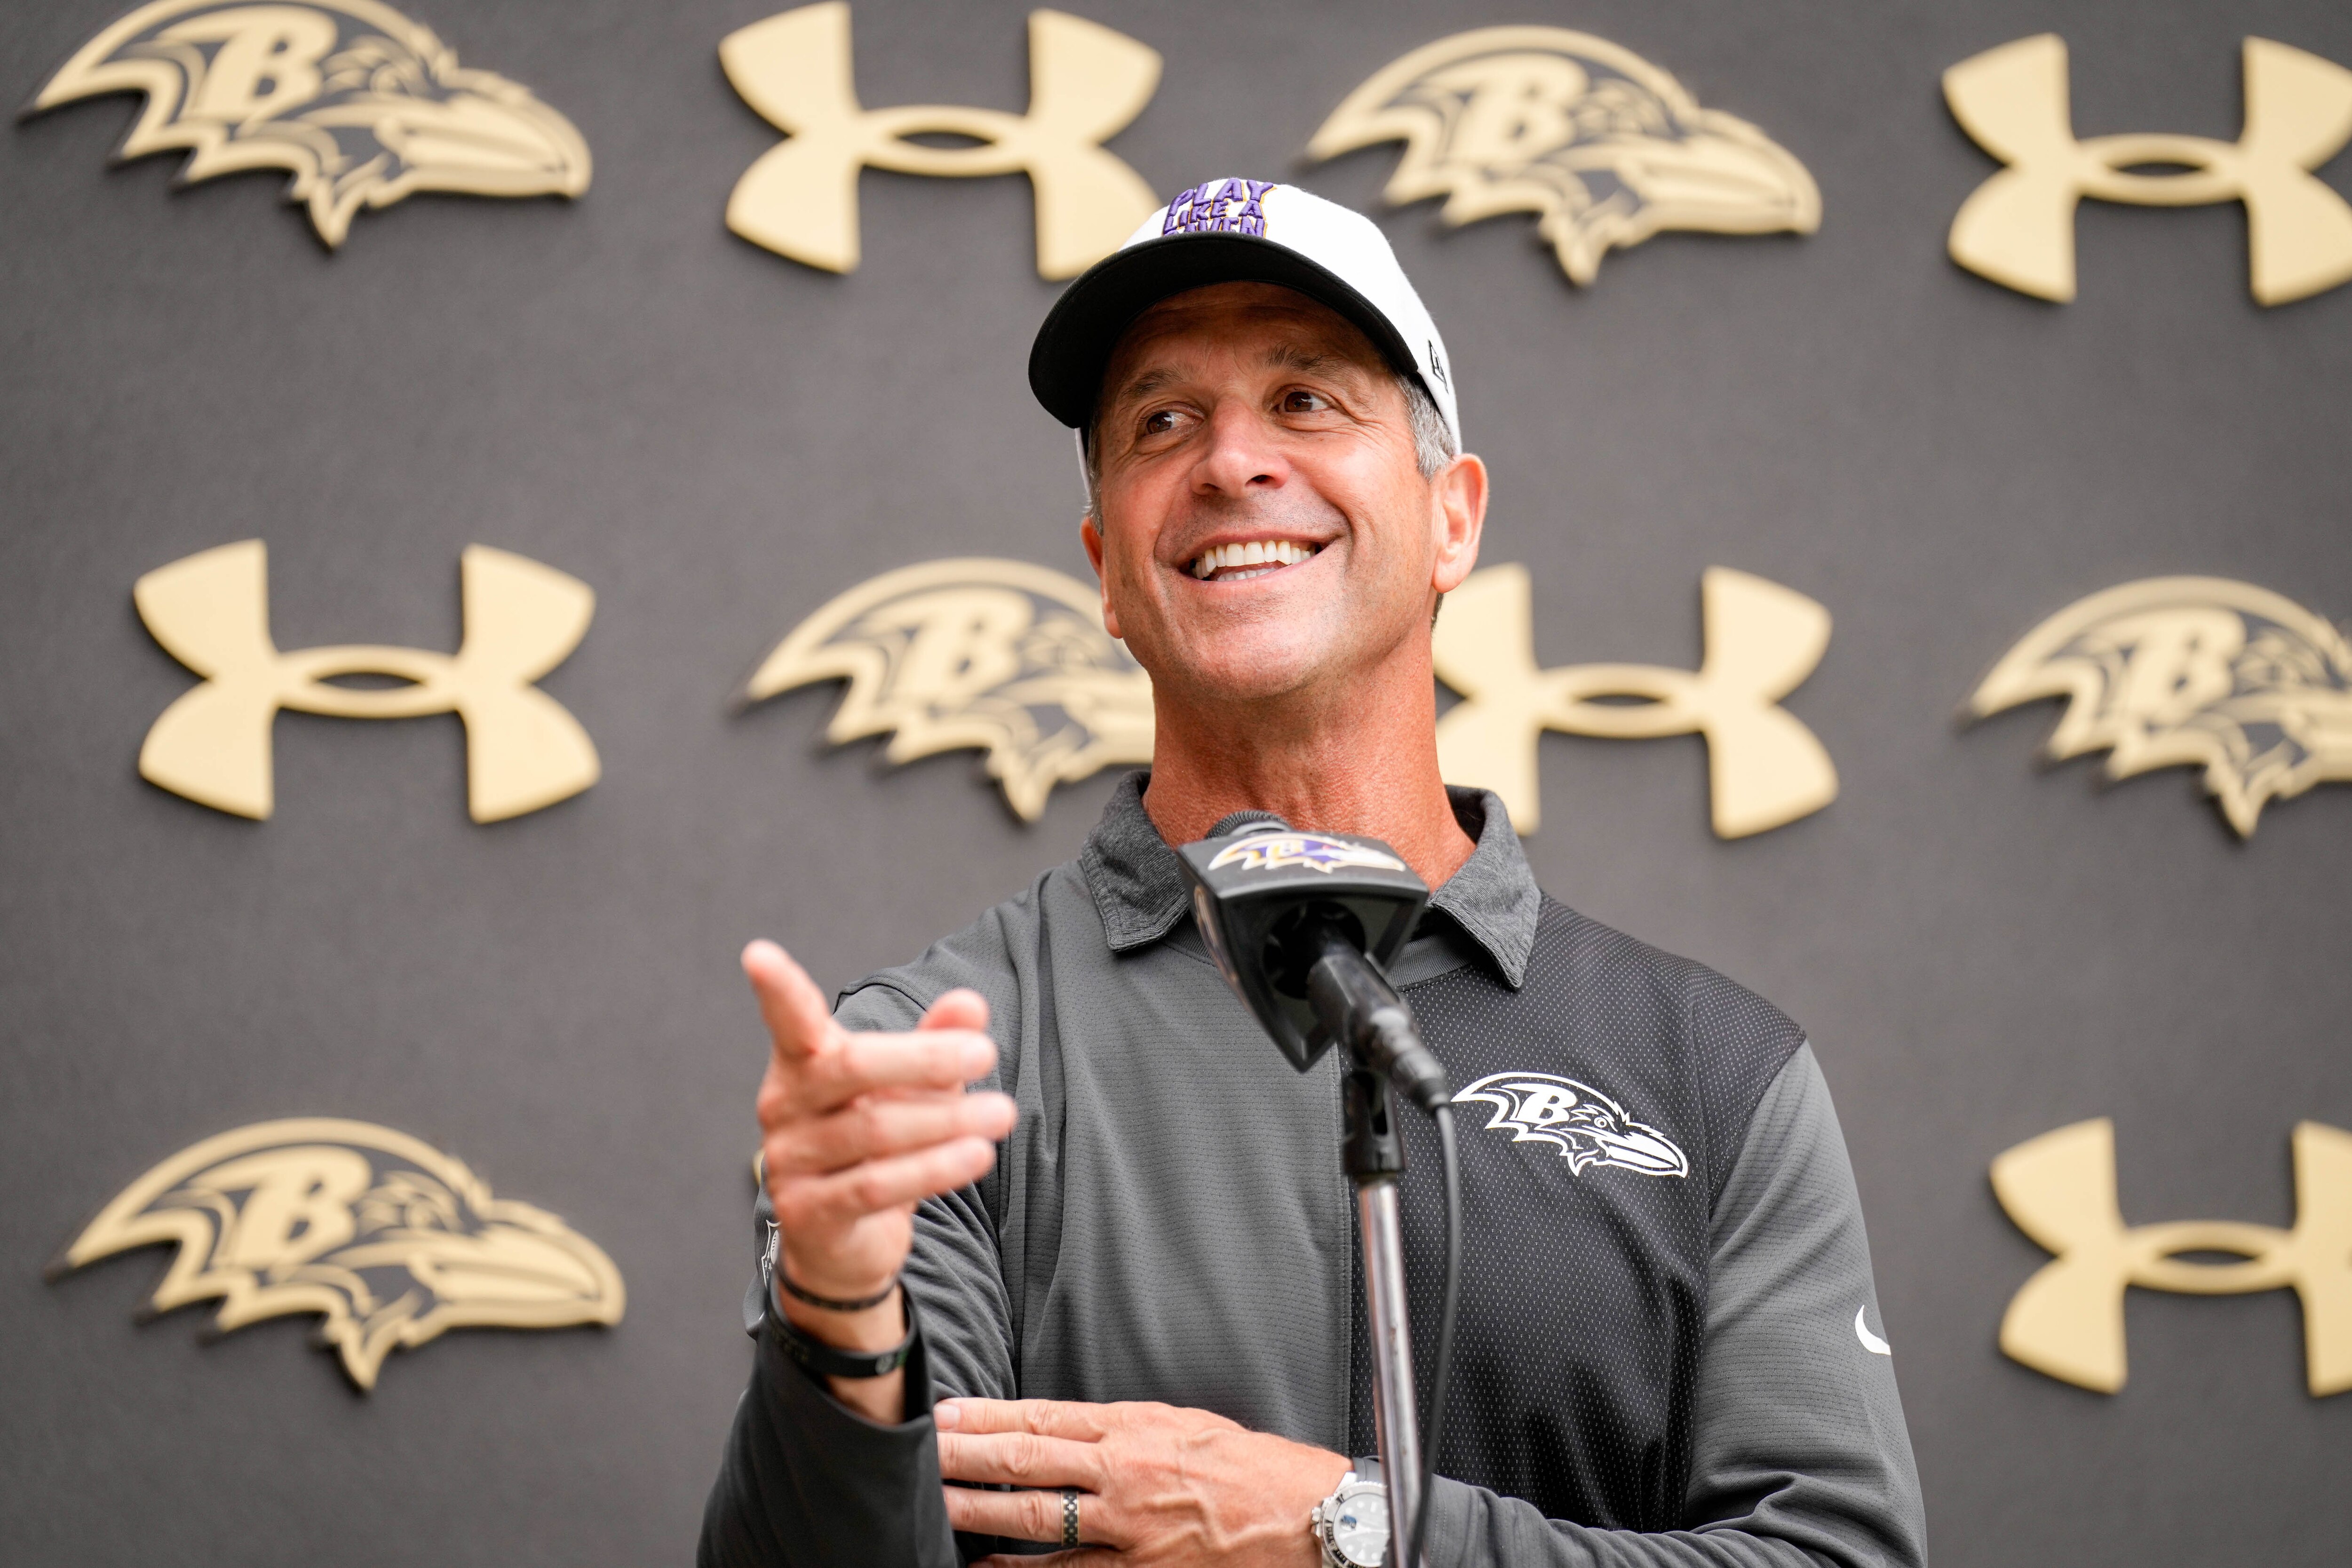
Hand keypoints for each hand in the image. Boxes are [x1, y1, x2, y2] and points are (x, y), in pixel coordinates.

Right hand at [746, 940, 1016, 1419]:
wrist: (843, 1241)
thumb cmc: (873, 1143)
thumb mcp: (906, 1088)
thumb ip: (934, 1042)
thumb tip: (970, 1003)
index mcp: (803, 1062)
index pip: (789, 1017)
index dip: (777, 987)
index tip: (758, 954)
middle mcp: (784, 1105)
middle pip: (852, 1066)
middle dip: (924, 1058)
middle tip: (986, 1053)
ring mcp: (791, 1160)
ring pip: (874, 1130)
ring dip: (947, 1120)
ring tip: (1000, 1113)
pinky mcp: (809, 1212)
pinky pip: (876, 1186)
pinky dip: (933, 1169)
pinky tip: (977, 1157)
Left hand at [935, 1397, 1350, 1564]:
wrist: (1306, 1517)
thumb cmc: (1249, 1468)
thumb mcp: (1183, 1424)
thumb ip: (1123, 1427)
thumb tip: (1066, 1426)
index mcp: (1134, 1429)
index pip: (1043, 1419)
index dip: (988, 1417)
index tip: (945, 1412)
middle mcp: (1122, 1476)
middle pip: (1026, 1464)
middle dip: (965, 1459)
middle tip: (917, 1451)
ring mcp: (1127, 1531)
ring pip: (1034, 1522)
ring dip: (978, 1514)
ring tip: (934, 1504)